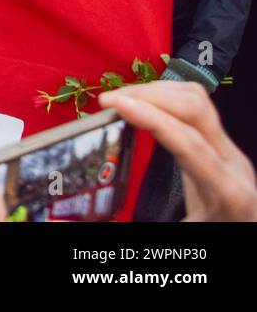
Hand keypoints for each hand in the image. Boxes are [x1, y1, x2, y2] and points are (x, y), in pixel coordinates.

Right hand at [101, 82, 256, 221]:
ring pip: (199, 101)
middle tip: (109, 101)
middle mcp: (233, 165)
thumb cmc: (220, 235)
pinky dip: (168, 98)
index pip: (189, 142)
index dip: (151, 118)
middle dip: (148, 95)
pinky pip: (199, 108)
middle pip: (196, 110)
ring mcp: (231, 152)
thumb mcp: (184, 236)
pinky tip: (146, 106)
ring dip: (157, 91)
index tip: (116, 105)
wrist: (250, 236)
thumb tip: (86, 219)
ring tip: (123, 99)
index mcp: (227, 192)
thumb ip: (137, 223)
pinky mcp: (223, 147)